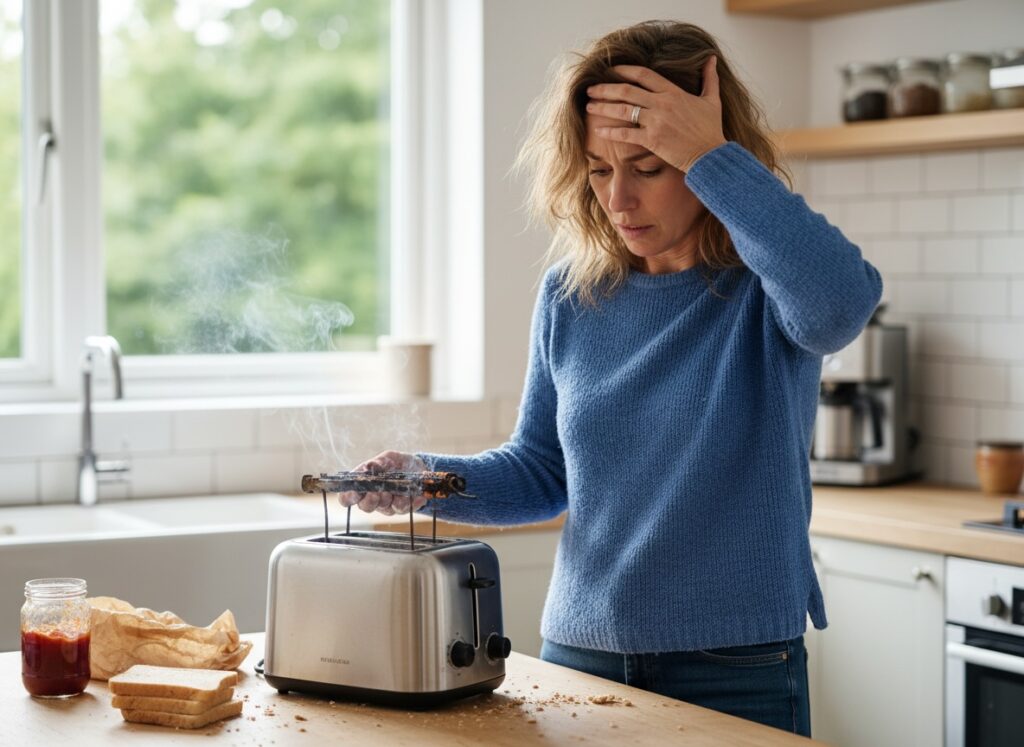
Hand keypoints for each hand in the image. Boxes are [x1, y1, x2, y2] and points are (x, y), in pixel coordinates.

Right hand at [337, 450, 429, 514]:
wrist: (417, 468)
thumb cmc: (396, 463)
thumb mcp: (388, 458)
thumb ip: (379, 463)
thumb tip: (370, 465)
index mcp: (363, 485)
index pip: (347, 497)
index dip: (348, 497)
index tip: (355, 492)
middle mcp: (373, 498)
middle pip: (365, 507)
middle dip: (371, 499)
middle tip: (377, 491)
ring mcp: (387, 505)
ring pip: (385, 509)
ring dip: (390, 498)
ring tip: (395, 488)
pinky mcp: (403, 508)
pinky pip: (404, 507)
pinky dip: (410, 499)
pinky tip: (415, 493)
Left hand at [585, 55, 725, 172]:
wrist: (710, 155)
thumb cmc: (711, 129)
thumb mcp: (712, 100)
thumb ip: (709, 78)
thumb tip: (711, 59)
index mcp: (673, 92)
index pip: (644, 75)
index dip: (625, 70)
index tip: (611, 70)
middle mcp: (662, 104)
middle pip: (627, 90)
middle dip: (605, 88)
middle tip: (590, 88)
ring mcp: (656, 121)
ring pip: (623, 109)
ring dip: (603, 106)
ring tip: (588, 105)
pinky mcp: (652, 140)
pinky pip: (626, 134)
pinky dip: (610, 131)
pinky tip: (598, 130)